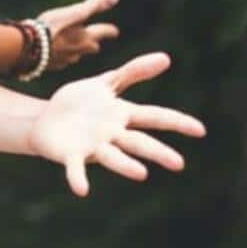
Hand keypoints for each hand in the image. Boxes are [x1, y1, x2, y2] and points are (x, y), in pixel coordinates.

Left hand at [25, 52, 206, 196]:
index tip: (200, 130)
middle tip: (179, 164)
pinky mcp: (70, 155)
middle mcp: (112, 135)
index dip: (177, 122)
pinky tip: (82, 190)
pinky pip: (76, 168)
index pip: (154, 117)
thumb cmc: (81, 102)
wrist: (46, 119)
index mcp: (122, 115)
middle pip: (138, 142)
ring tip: (142, 174)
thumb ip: (133, 72)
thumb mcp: (106, 82)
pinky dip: (78, 178)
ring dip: (126, 165)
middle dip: (157, 152)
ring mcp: (92, 146)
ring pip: (112, 157)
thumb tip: (166, 58)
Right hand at [36, 0, 120, 70]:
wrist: (28, 49)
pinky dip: (57, 55)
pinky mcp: (49, 66)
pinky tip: (51, 52)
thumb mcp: (74, 13)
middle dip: (92, 43)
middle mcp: (77, 52)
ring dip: (74, 50)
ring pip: (74, 55)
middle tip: (94, 41)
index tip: (115, 31)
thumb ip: (94, 5)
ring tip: (70, 45)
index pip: (103, 33)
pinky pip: (58, 60)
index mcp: (85, 38)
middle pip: (90, 48)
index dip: (109, 30)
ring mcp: (63, 61)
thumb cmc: (51, 28)